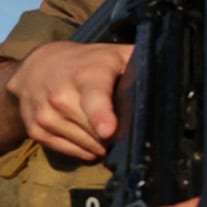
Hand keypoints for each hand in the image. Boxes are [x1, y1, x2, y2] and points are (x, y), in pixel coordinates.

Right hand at [8, 40, 135, 160]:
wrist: (35, 68)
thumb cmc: (85, 62)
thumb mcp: (114, 55)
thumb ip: (140, 64)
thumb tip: (171, 74)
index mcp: (86, 76)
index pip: (93, 97)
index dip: (101, 115)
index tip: (108, 130)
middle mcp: (61, 96)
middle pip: (96, 131)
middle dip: (113, 135)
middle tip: (119, 125)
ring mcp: (46, 115)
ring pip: (84, 144)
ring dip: (100, 144)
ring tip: (104, 128)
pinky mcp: (36, 130)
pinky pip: (69, 151)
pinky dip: (83, 149)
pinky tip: (89, 138)